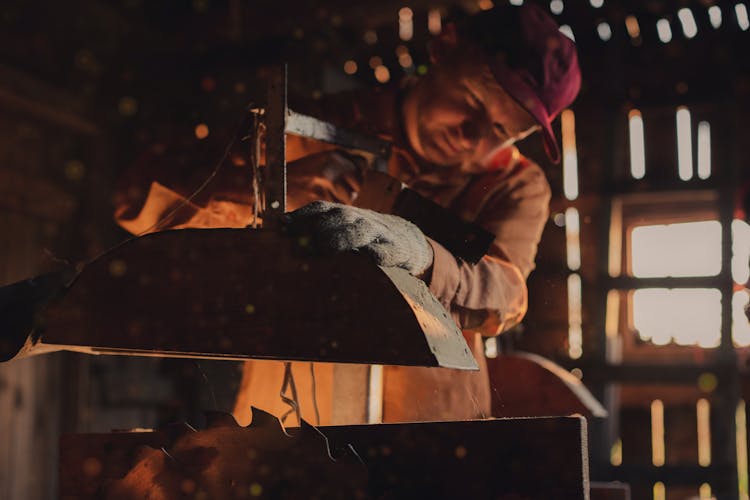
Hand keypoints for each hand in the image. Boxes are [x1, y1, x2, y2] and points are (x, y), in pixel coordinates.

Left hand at [286, 201, 432, 275]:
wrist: (408, 240)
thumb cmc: (365, 237)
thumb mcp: (343, 228)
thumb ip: (315, 229)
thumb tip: (279, 229)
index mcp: (345, 215)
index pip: (321, 209)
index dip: (302, 215)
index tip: (282, 224)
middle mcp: (360, 220)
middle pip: (338, 217)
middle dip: (317, 227)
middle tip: (297, 243)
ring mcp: (379, 234)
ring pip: (360, 231)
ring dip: (342, 238)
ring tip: (324, 247)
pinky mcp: (396, 251)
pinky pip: (386, 252)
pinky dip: (378, 254)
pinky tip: (369, 259)